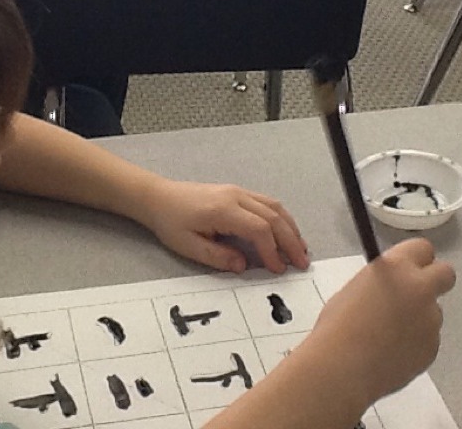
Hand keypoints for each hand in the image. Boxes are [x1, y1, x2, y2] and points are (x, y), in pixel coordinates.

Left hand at [138, 180, 309, 273]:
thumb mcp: (189, 246)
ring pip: (274, 206)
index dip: (272, 251)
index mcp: (223, 210)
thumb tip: (243, 266)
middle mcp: (236, 196)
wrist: (159, 197)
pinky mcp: (237, 192)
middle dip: (291, 240)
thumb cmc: (171, 222)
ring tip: (301, 249)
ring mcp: (238, 191)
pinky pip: (267, 202)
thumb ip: (218, 257)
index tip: (278, 269)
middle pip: (274, 216)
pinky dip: (281, 218)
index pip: (259, 229)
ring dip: (290, 228)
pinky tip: (286, 231)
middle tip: (302, 262)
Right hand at [307, 238, 455, 401]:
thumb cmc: (338, 324)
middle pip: (446, 274)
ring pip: (433, 312)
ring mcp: (431, 320)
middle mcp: (420, 289)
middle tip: (414, 294)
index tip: (406, 268)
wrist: (344, 367)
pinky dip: (415, 343)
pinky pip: (428, 339)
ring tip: (389, 336)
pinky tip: (391, 353)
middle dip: (434, 280)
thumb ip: (382, 282)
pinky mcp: (433, 348)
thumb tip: (390, 289)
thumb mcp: (356, 288)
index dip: (415, 259)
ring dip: (419, 318)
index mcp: (397, 268)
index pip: (422, 248)